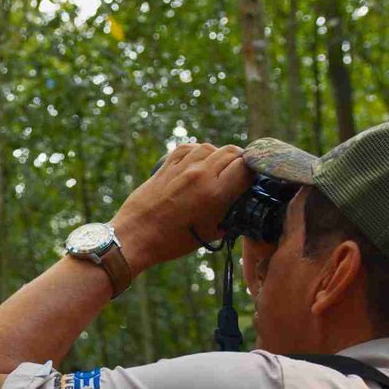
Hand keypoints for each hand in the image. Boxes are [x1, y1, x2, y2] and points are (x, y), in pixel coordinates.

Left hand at [110, 143, 249, 270]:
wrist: (135, 237)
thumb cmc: (172, 241)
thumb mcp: (210, 233)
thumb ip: (230, 216)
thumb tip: (242, 205)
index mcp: (214, 193)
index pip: (245, 167)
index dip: (254, 172)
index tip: (253, 180)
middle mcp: (199, 175)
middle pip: (231, 152)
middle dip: (240, 161)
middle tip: (240, 173)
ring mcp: (181, 167)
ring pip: (210, 147)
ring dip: (218, 155)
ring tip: (218, 168)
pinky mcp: (166, 166)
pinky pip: (188, 148)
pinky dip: (197, 152)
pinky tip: (198, 162)